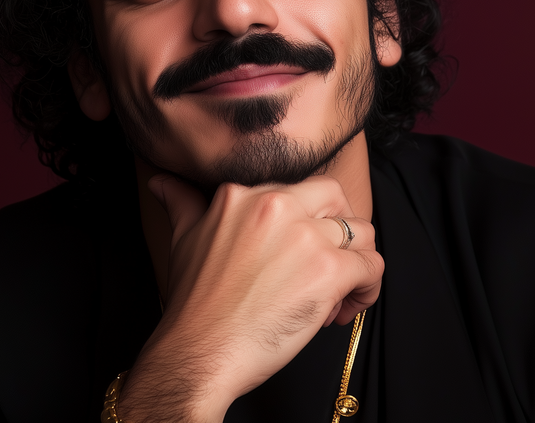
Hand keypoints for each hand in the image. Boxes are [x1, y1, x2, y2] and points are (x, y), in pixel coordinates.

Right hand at [116, 175, 383, 422]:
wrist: (198, 352)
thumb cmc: (194, 306)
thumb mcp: (184, 240)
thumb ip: (182, 203)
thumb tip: (162, 183)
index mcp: (243, 194)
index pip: (297, 190)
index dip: (304, 223)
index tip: (294, 255)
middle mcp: (276, 205)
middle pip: (336, 196)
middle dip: (340, 228)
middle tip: (331, 262)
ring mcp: (305, 236)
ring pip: (361, 232)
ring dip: (357, 262)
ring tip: (338, 294)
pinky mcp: (328, 270)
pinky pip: (372, 267)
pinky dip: (367, 289)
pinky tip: (344, 308)